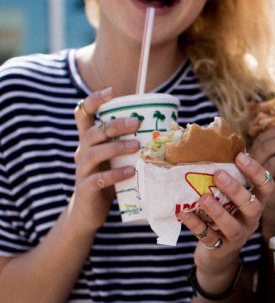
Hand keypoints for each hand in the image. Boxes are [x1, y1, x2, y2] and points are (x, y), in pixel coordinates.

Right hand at [72, 88, 140, 230]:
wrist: (88, 212)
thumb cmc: (108, 179)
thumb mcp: (114, 159)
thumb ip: (128, 144)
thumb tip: (165, 130)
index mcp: (88, 141)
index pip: (83, 113)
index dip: (94, 100)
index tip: (112, 91)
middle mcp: (82, 151)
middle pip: (93, 131)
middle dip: (115, 125)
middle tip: (137, 122)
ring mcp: (82, 170)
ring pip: (94, 153)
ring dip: (116, 147)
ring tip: (136, 146)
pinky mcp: (86, 188)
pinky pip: (99, 179)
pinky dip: (115, 174)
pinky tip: (131, 172)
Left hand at [178, 153, 274, 279]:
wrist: (217, 257)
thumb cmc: (223, 220)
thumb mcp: (231, 203)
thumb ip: (226, 184)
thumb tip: (211, 150)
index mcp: (255, 204)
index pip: (266, 187)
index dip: (256, 171)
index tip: (239, 156)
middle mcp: (250, 221)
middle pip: (252, 206)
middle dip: (236, 189)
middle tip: (218, 174)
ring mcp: (237, 237)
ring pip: (232, 225)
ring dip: (218, 211)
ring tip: (204, 197)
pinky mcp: (220, 249)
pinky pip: (208, 237)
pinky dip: (195, 225)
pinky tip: (183, 213)